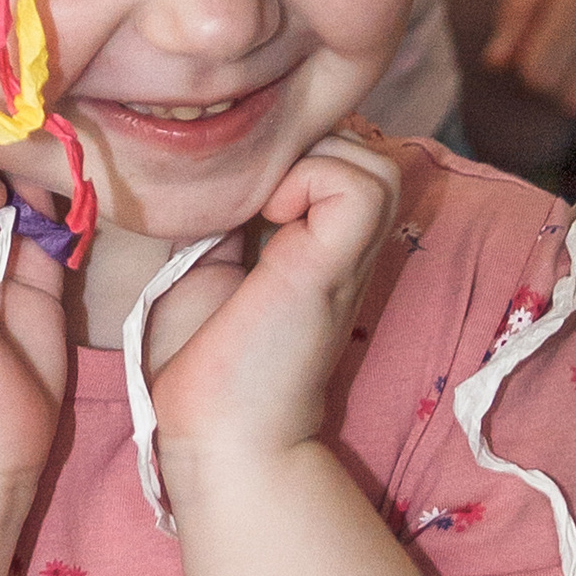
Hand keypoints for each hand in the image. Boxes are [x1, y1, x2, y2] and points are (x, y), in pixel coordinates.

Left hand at [144, 128, 401, 488]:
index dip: (294, 146)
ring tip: (265, 204)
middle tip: (254, 188)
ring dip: (311, 159)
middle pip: (362, 144)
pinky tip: (271, 218)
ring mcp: (349, 254)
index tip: (242, 178)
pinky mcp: (337, 264)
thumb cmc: (201, 358)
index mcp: (319, 241)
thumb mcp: (205, 260)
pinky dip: (312, 179)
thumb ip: (226, 211)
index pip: (337, 150)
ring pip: (373, 157)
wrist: (215, 431)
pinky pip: (360, 182)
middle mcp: (345, 244)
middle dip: (303, 145)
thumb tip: (211, 158)